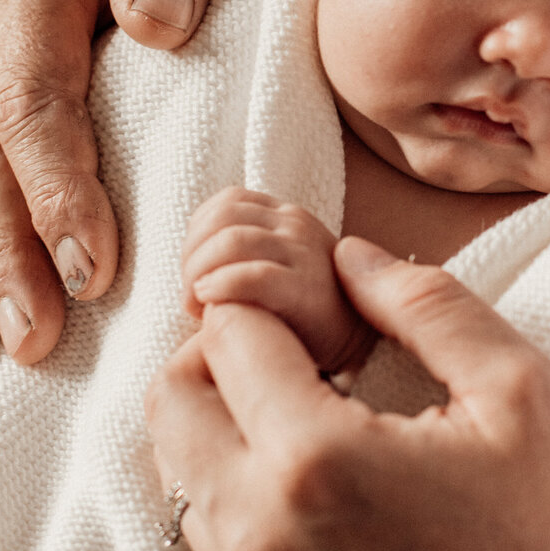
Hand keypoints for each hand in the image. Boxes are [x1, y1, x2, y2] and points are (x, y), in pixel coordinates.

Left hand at [146, 236, 549, 550]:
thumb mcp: (520, 390)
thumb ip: (426, 303)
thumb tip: (350, 255)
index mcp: (317, 455)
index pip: (229, 331)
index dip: (269, 296)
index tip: (322, 305)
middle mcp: (257, 525)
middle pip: (171, 396)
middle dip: (222, 352)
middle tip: (303, 351)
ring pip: (172, 465)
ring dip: (219, 418)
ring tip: (308, 412)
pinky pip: (201, 528)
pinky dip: (229, 483)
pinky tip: (312, 482)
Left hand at [181, 188, 371, 374]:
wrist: (361, 347)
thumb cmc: (303, 315)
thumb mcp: (273, 270)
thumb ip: (238, 258)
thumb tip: (188, 273)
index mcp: (285, 216)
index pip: (225, 203)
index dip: (197, 235)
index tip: (194, 275)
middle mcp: (296, 226)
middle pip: (221, 219)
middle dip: (192, 256)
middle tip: (191, 297)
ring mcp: (304, 254)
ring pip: (231, 242)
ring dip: (199, 273)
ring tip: (198, 306)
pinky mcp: (307, 289)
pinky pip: (253, 276)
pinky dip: (221, 286)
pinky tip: (209, 303)